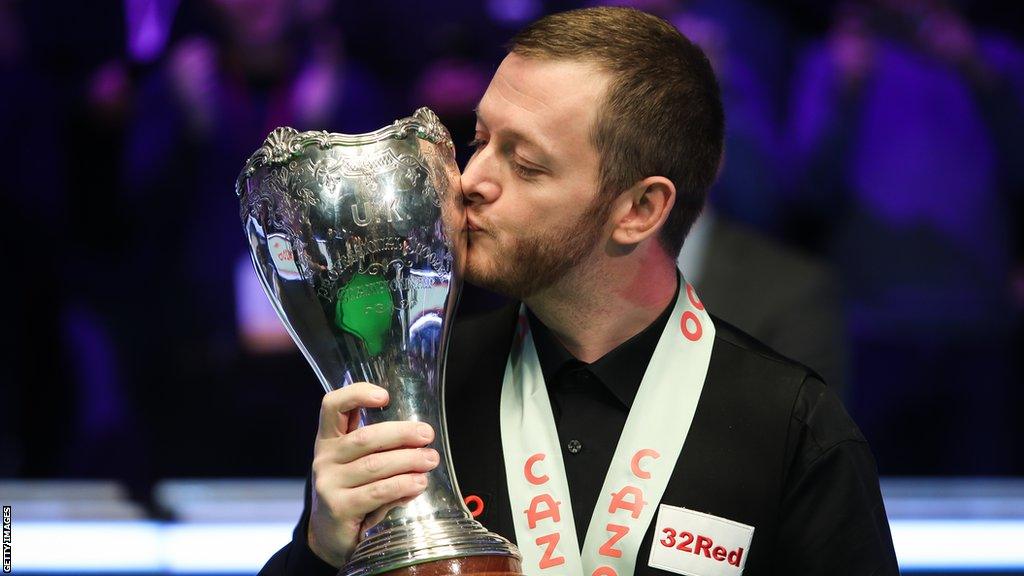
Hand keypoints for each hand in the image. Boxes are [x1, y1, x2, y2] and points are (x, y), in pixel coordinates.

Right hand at [307, 382, 438, 566]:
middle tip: (427, 435)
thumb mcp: (357, 465)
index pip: (333, 406)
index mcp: (328, 440)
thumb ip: (379, 449)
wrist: (330, 536)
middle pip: (365, 437)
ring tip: (430, 460)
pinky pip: (377, 492)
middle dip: (401, 433)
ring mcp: (329, 484)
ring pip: (375, 465)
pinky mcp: (338, 508)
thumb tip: (420, 441)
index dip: (357, 394)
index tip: (385, 396)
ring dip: (408, 460)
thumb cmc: (352, 491)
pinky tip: (418, 483)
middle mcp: (324, 458)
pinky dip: (401, 486)